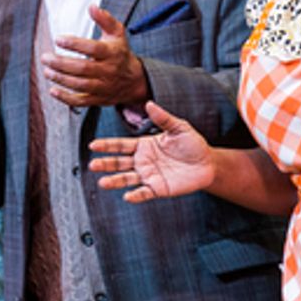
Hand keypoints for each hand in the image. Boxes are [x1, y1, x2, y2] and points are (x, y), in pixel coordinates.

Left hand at [41, 7, 148, 107]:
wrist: (134, 81)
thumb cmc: (120, 53)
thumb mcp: (117, 34)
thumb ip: (105, 19)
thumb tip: (92, 6)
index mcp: (113, 53)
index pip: (93, 48)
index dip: (74, 44)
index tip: (58, 39)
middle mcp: (108, 71)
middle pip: (83, 68)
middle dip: (61, 63)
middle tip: (46, 58)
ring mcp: (103, 87)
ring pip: (80, 85)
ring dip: (61, 78)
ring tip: (47, 70)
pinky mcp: (98, 99)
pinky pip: (81, 101)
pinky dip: (66, 98)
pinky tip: (53, 90)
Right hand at [88, 102, 213, 201]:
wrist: (208, 163)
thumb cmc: (192, 144)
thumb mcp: (179, 127)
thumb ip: (163, 118)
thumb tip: (149, 104)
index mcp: (143, 145)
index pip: (120, 145)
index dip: (107, 145)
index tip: (93, 145)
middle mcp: (142, 161)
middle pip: (119, 163)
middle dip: (106, 164)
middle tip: (93, 164)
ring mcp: (148, 176)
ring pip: (127, 179)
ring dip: (115, 181)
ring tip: (103, 183)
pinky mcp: (158, 189)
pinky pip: (144, 193)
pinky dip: (136, 195)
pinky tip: (127, 196)